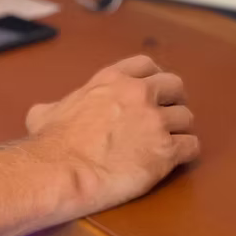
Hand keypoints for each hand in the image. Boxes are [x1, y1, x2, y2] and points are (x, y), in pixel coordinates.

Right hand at [24, 55, 198, 213]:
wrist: (62, 170)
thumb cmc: (51, 144)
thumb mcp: (46, 112)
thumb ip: (55, 106)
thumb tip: (43, 112)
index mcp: (112, 80)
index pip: (146, 64)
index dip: (154, 77)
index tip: (154, 90)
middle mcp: (138, 94)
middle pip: (175, 86)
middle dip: (174, 100)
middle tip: (167, 115)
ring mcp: (155, 121)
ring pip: (186, 118)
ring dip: (179, 130)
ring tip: (170, 142)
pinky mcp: (166, 151)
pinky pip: (192, 146)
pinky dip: (186, 153)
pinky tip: (175, 160)